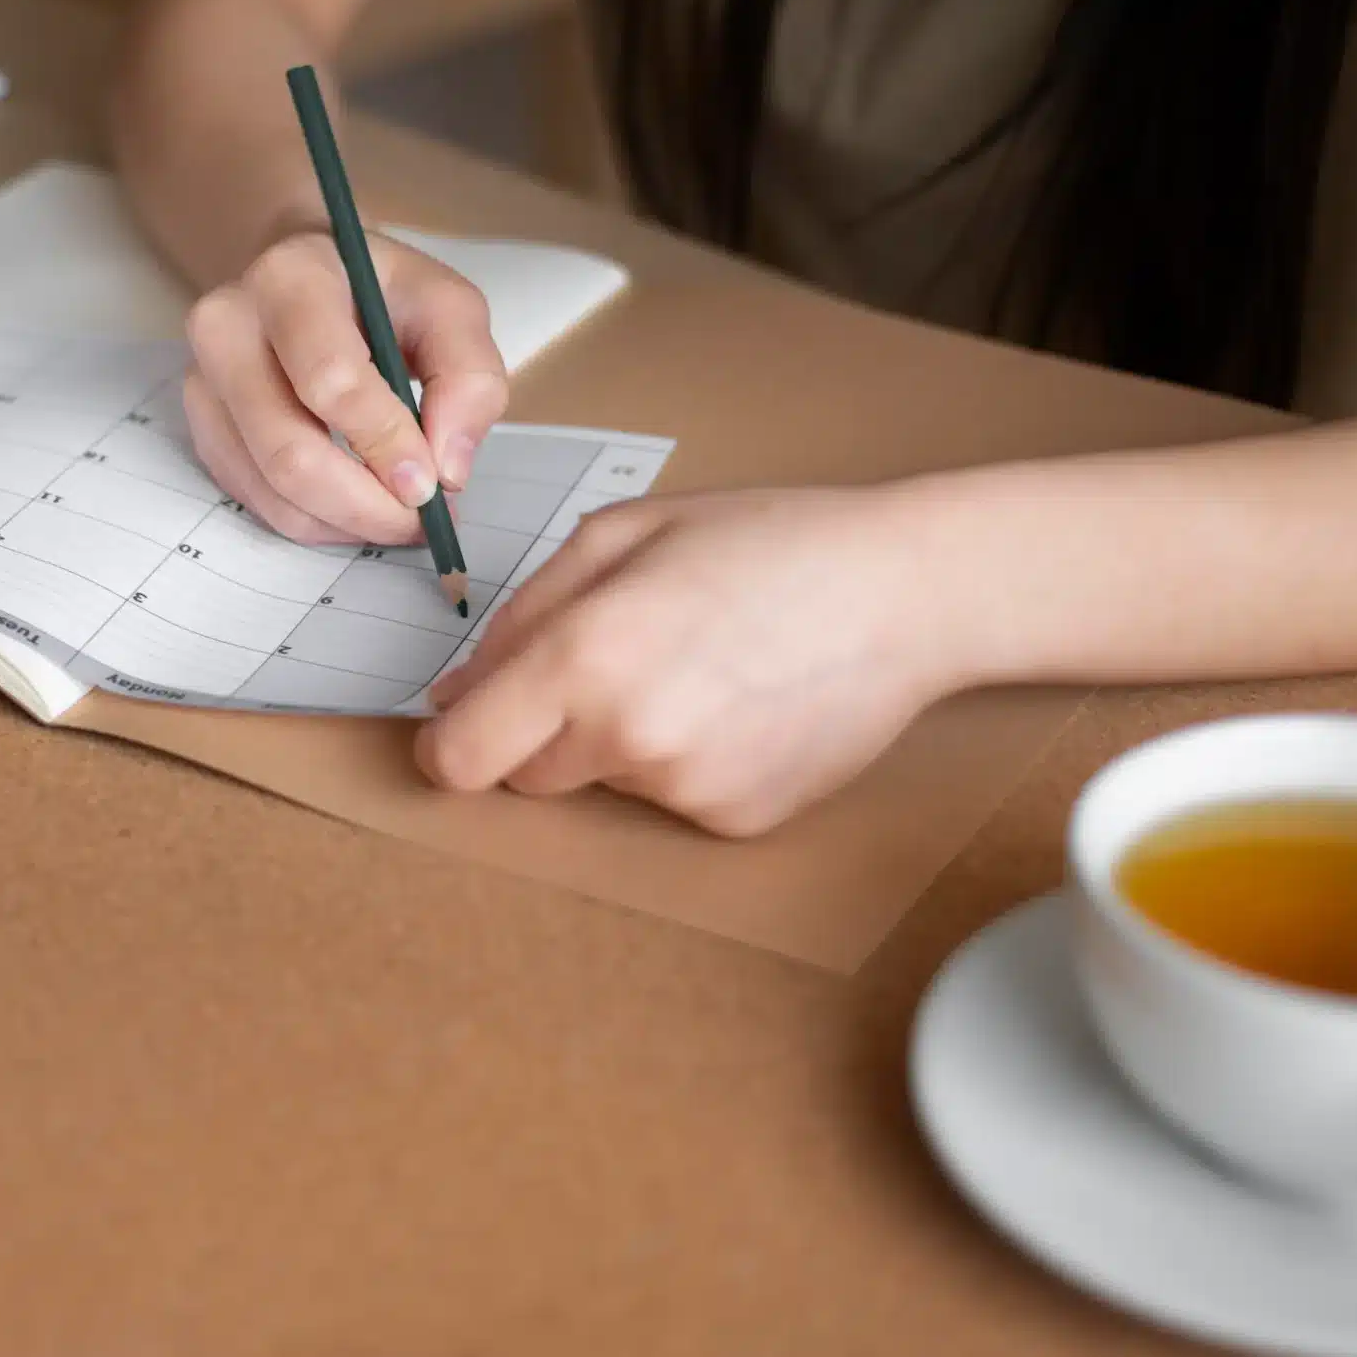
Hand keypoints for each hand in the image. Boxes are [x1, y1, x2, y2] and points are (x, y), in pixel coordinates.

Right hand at [183, 227, 506, 544]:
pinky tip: (355, 504)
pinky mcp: (203, 428)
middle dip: (365, 504)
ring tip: (397, 516)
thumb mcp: (450, 309)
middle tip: (420, 521)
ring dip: (345, 522)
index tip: (429, 485)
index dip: (383, 443)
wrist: (312, 281)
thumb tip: (448, 469)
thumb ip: (468, 378)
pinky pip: (256, 501)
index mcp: (291, 279)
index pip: (329, 380)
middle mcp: (228, 327)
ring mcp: (203, 382)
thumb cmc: (383, 296)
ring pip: (270, 489)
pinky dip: (316, 520)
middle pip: (288, 451)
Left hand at [417, 486, 965, 836]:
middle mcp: (630, 737)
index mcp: (586, 656)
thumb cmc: (764, 543)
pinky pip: (668, 801)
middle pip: (525, 775)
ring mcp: (688, 790)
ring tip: (700, 669)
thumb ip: (521, 617)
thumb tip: (452, 696)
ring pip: (601, 784)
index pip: (460, 759)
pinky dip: (686, 762)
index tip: (465, 724)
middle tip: (621, 658)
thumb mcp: (620, 535)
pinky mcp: (737, 821)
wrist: (906, 593)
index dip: (451, 743)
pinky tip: (739, 705)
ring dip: (621, 740)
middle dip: (544, 728)